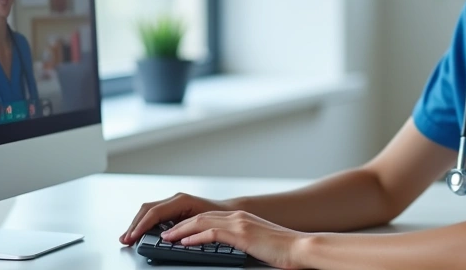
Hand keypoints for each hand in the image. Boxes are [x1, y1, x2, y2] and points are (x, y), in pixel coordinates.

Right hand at [120, 192, 228, 244]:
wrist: (230, 211)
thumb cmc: (220, 217)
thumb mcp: (202, 224)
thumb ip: (184, 230)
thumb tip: (166, 238)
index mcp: (181, 200)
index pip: (154, 212)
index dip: (141, 225)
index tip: (133, 236)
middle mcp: (176, 199)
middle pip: (147, 210)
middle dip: (135, 225)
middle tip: (125, 239)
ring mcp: (174, 202)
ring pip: (148, 210)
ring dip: (137, 224)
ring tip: (128, 237)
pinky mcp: (174, 208)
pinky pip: (154, 213)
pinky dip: (144, 222)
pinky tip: (139, 231)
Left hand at [161, 210, 307, 269]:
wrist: (300, 247)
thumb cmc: (284, 249)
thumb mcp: (259, 243)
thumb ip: (244, 242)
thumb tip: (234, 249)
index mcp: (242, 218)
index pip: (209, 218)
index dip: (190, 224)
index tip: (176, 231)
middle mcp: (238, 217)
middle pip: (200, 217)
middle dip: (180, 225)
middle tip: (165, 234)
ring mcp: (239, 224)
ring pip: (202, 222)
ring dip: (181, 230)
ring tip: (168, 237)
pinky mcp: (241, 234)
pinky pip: (212, 233)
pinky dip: (195, 237)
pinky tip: (184, 242)